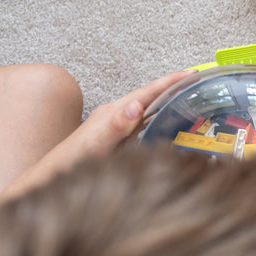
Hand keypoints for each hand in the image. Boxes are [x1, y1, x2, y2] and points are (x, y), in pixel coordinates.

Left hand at [0, 71, 191, 198]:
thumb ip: (113, 126)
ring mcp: (121, 130)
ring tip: (195, 101)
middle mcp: (118, 118)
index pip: (146, 93)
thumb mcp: (93, 146)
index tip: (192, 73)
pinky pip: (149, 127)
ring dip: (172, 104)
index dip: (169, 83)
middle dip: (176, 89)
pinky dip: (165, 122)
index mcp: (113, 113)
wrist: (53, 182)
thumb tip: (133, 106)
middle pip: (152, 98)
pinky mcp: (123, 142)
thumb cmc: (70, 167)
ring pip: (152, 112)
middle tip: (202, 84)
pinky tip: (175, 128)